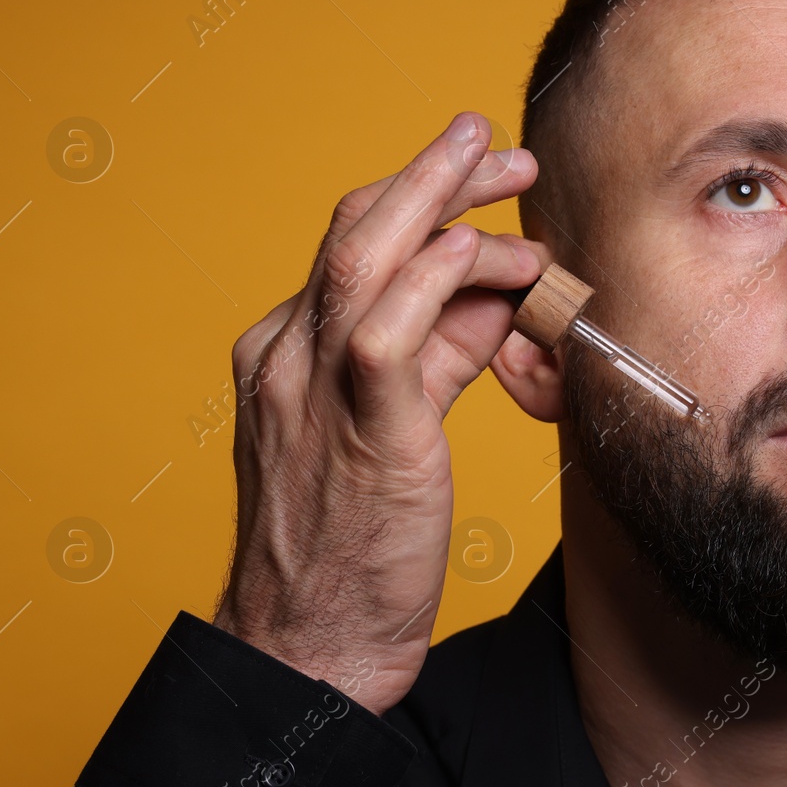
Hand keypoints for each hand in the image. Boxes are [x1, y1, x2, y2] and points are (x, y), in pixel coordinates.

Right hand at [212, 112, 544, 714]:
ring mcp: (309, 388)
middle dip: (429, 175)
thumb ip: (439, 357)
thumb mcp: (399, 427)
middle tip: (491, 140)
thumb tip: (496, 297)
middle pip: (354, 230)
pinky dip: (439, 278)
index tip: (478, 183)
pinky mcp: (357, 427)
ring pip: (363, 257)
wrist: (310, 646)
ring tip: (502, 165)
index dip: (420, 205)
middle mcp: (284, 355)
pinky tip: (490, 254)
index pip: (353, 251)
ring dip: (438, 197)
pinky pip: (388, 328)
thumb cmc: (355, 545)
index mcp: (285, 353)